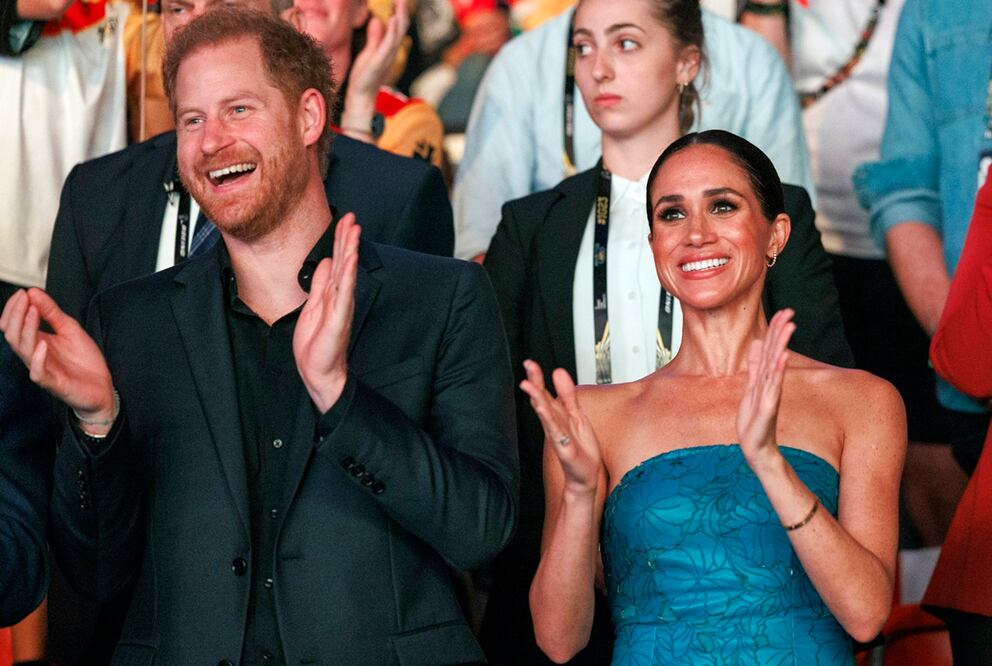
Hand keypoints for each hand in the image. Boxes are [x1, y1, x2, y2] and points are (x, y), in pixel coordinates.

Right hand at [1, 288, 114, 430]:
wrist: (102, 387)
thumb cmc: (84, 360)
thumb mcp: (70, 329)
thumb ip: (52, 313)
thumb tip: (34, 293)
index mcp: (36, 342)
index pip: (13, 325)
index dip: (13, 309)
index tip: (23, 293)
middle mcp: (34, 355)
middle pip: (13, 335)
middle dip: (16, 315)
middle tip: (24, 299)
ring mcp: (42, 369)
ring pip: (23, 350)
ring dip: (27, 329)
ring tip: (33, 312)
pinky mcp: (53, 383)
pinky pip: (38, 373)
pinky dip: (38, 358)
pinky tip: (42, 344)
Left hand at [294, 213, 361, 412]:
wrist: (316, 370)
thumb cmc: (315, 343)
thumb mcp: (312, 305)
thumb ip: (320, 284)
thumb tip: (326, 262)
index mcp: (332, 293)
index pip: (338, 261)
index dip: (340, 241)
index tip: (344, 221)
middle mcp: (340, 296)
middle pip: (345, 262)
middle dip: (347, 238)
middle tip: (352, 217)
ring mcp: (341, 305)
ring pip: (347, 272)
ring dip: (350, 249)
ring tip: (354, 229)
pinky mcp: (339, 316)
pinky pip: (345, 291)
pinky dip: (349, 273)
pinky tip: (351, 258)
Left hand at [340, 0, 408, 137]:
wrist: (361, 96)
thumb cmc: (364, 76)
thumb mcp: (368, 52)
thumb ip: (374, 37)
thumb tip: (377, 20)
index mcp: (389, 49)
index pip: (397, 28)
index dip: (400, 13)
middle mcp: (392, 51)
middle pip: (401, 28)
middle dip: (403, 11)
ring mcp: (388, 56)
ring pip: (398, 33)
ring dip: (400, 17)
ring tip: (401, 3)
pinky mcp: (381, 60)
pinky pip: (389, 43)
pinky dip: (393, 30)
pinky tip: (394, 19)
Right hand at [519, 360, 601, 497]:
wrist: (585, 476)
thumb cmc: (580, 448)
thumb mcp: (576, 415)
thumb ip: (568, 395)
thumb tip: (558, 372)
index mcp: (558, 415)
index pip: (544, 392)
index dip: (537, 377)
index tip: (529, 363)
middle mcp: (555, 424)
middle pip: (542, 400)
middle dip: (535, 383)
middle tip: (527, 367)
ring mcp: (558, 436)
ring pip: (546, 415)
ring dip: (538, 401)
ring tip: (530, 387)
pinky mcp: (565, 449)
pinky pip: (557, 434)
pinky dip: (550, 423)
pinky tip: (544, 412)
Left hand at [737, 308, 794, 464]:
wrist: (756, 447)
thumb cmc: (755, 420)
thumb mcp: (751, 387)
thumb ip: (755, 366)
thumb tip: (755, 344)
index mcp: (765, 378)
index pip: (770, 349)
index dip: (775, 330)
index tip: (783, 311)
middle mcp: (770, 383)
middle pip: (775, 352)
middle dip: (781, 331)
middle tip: (790, 312)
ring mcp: (771, 394)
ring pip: (776, 365)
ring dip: (782, 345)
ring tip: (789, 326)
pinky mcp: (769, 407)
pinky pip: (774, 386)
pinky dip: (778, 371)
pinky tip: (782, 357)